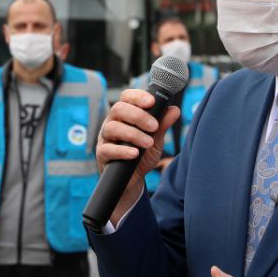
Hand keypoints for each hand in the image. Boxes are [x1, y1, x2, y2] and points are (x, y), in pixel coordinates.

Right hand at [95, 88, 179, 223]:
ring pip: (113, 128)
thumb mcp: (156, 140)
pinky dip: (123, 151)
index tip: (151, 102)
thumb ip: (163, 125)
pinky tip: (134, 154)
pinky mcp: (102, 154)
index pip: (126, 97)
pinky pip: (108, 149)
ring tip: (148, 143)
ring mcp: (105, 138)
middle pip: (118, 109)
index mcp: (125, 115)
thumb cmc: (142, 155)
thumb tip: (174, 110)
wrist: (133, 180)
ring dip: (133, 134)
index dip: (137, 96)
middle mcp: (113, 123)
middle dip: (138, 116)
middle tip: (154, 127)